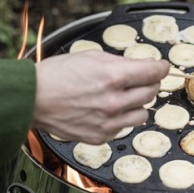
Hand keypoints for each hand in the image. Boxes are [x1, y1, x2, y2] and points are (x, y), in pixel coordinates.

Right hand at [32, 51, 169, 143]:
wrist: (32, 99)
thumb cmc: (55, 75)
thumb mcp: (90, 56)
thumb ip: (118, 62)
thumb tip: (139, 66)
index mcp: (113, 76)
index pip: (154, 72)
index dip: (161, 67)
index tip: (161, 67)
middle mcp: (114, 101)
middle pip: (151, 92)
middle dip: (147, 83)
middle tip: (137, 80)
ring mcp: (108, 122)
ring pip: (142, 113)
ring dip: (136, 104)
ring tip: (119, 97)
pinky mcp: (100, 136)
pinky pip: (123, 127)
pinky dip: (119, 118)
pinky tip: (103, 110)